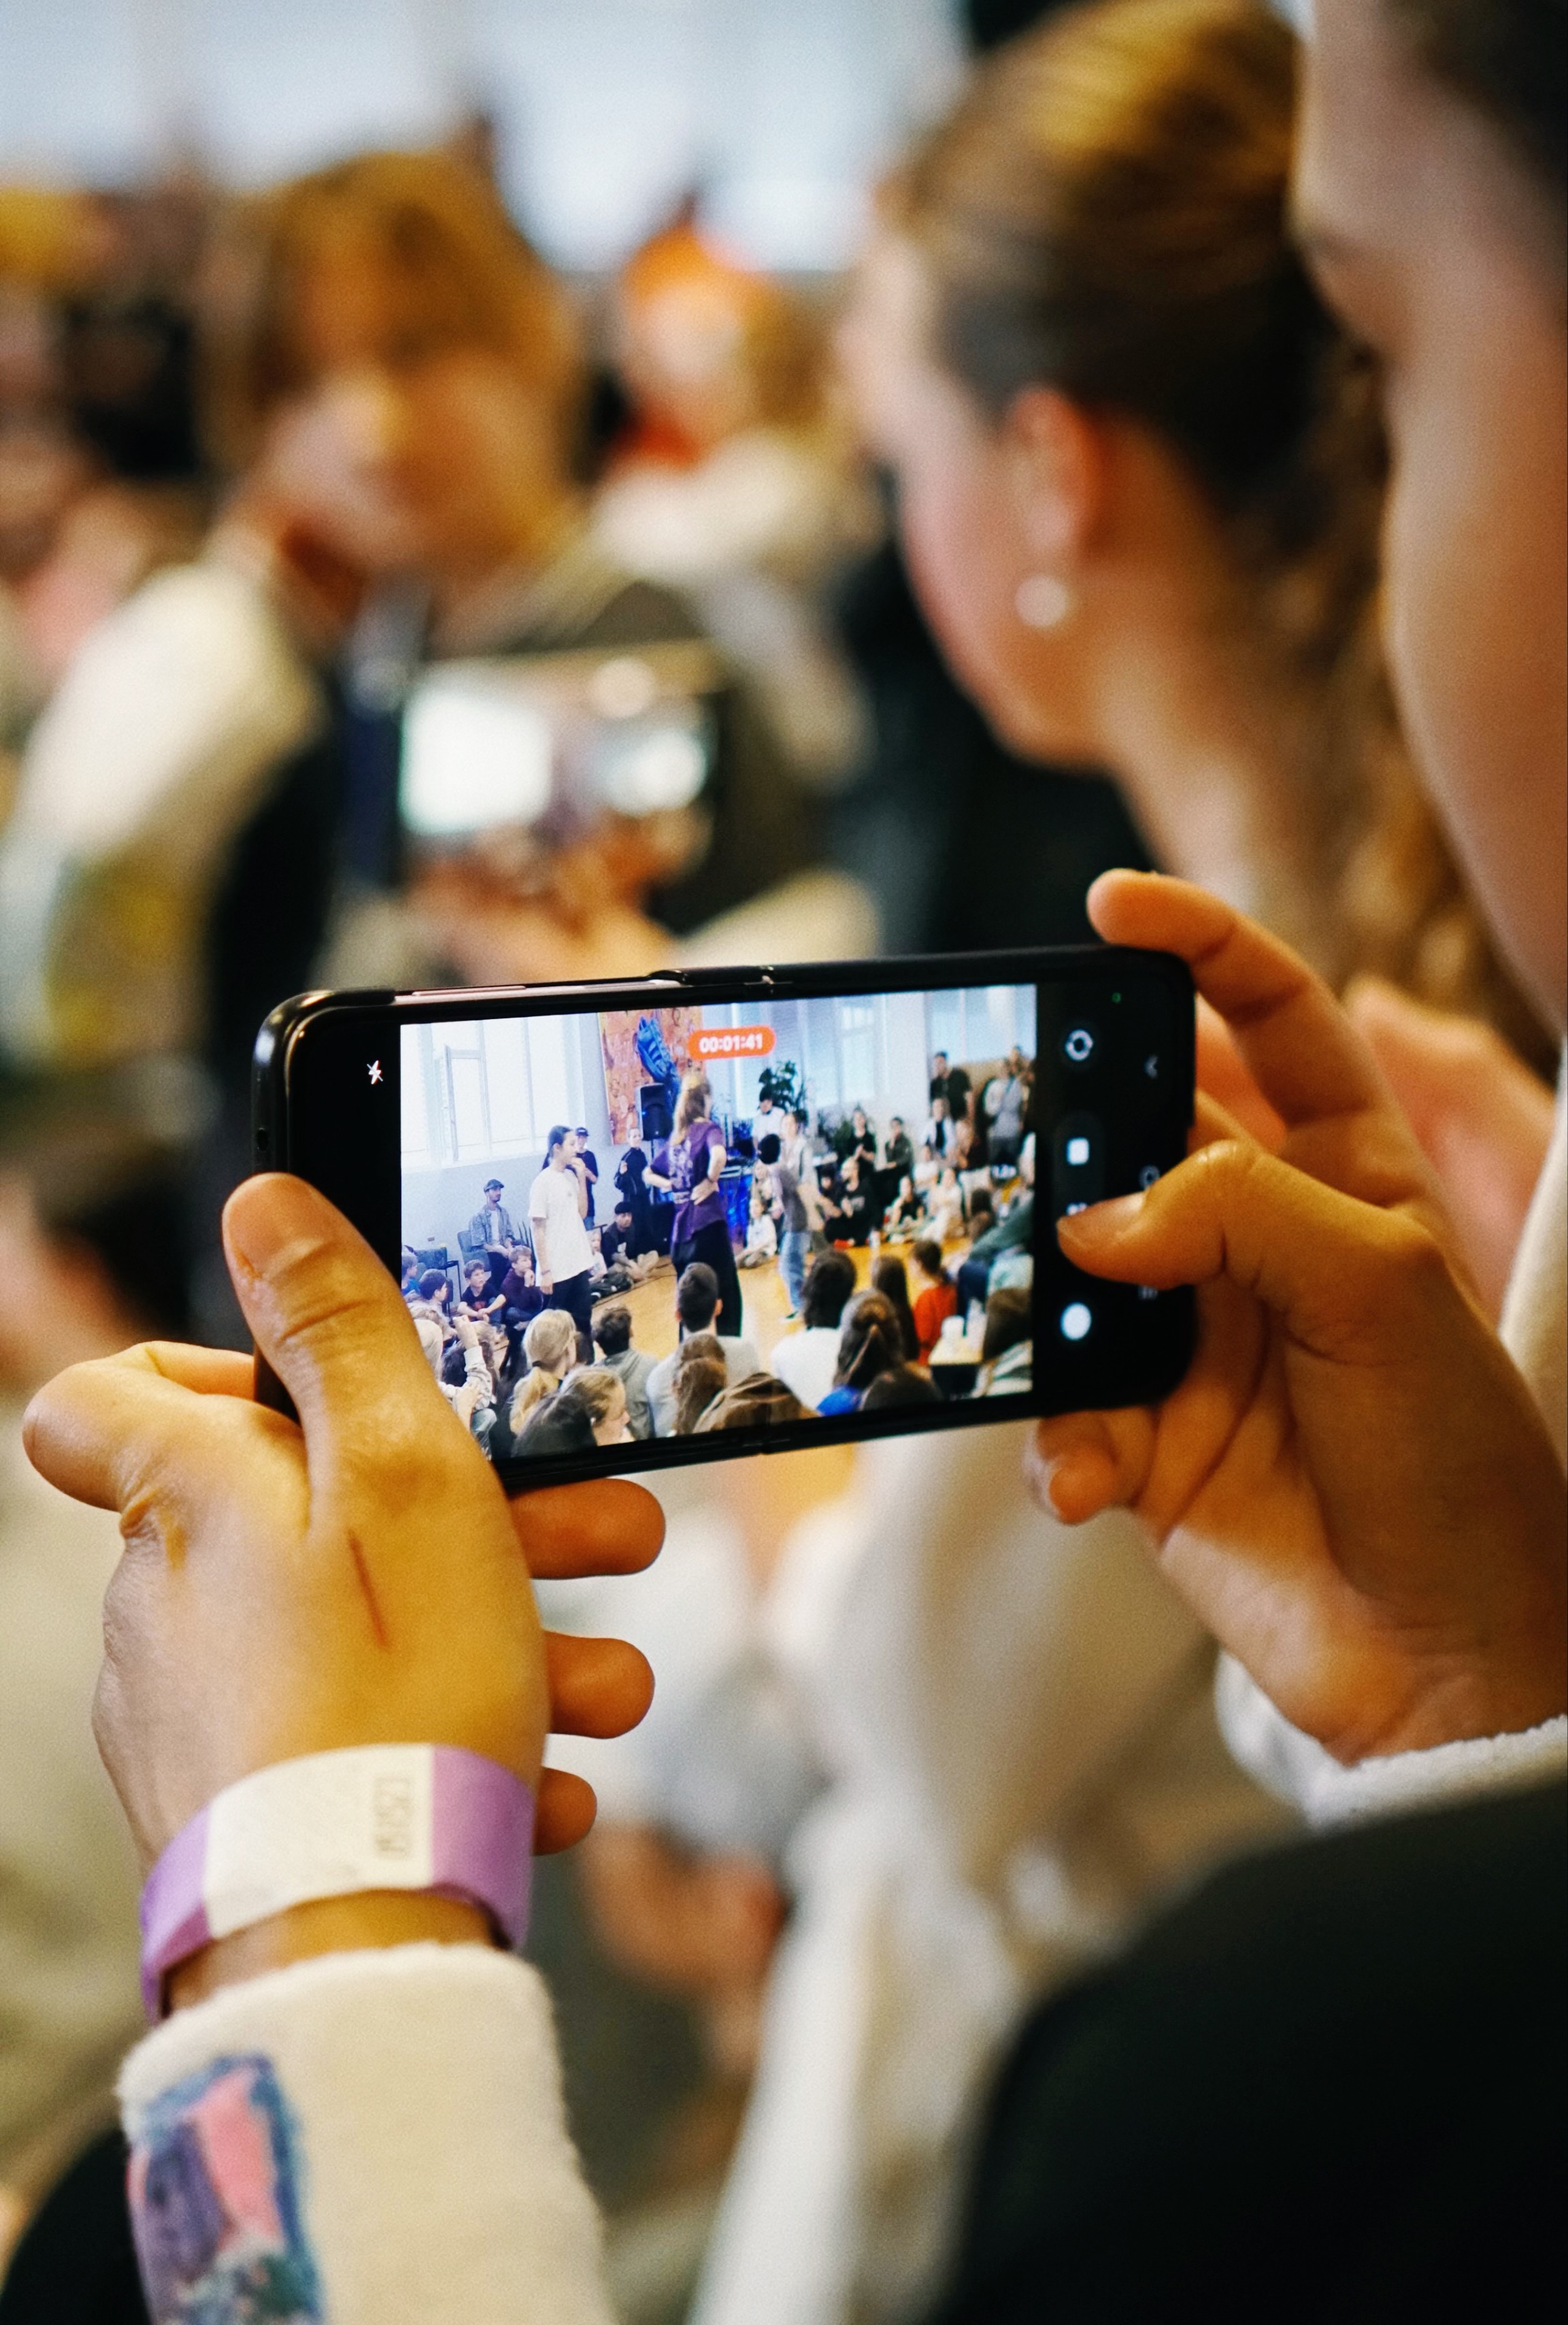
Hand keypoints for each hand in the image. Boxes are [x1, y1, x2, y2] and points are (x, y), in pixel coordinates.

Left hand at [24, 1176, 661, 1987]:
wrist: (360, 1952)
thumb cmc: (386, 1701)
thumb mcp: (399, 1469)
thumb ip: (338, 1330)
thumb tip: (264, 1206)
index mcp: (187, 1500)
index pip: (107, 1399)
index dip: (203, 1371)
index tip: (314, 1388)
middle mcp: (165, 1603)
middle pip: (310, 1517)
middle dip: (480, 1523)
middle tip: (600, 1539)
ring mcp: (200, 1719)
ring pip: (364, 1634)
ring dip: (506, 1637)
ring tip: (608, 1679)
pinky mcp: (246, 1814)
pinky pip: (364, 1744)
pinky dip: (461, 1741)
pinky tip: (544, 1770)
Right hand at [1029, 873, 1565, 1765]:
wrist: (1449, 1660)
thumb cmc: (1457, 1458)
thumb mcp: (1379, 1287)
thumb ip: (1235, 1210)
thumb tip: (1090, 1219)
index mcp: (1346, 1173)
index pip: (1275, 1019)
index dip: (1199, 946)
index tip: (1110, 905)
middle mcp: (1259, 1242)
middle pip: (1140, 1128)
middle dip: (1070, 1114)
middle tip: (1009, 1114)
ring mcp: (1193, 1338)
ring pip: (1074, 1263)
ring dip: (1044, 1290)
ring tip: (1036, 1312)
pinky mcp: (1141, 1441)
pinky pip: (1058, 1410)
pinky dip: (1056, 1442)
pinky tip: (1085, 1481)